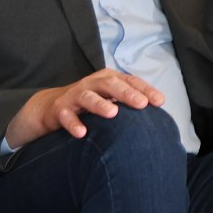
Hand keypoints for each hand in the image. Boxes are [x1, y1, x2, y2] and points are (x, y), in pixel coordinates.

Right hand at [7, 69, 165, 149]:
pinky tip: (82, 133)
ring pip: (87, 97)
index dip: (145, 90)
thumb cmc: (90, 103)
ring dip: (100, 104)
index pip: (129, 81)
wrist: (52, 107)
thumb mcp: (111, 99)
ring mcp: (75, 95)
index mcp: (108, 79)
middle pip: (110, 84)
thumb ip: (131, 103)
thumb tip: (159, 114)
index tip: (160, 102)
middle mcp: (92, 84)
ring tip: (113, 113)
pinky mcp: (59, 109)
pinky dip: (73, 124)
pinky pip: (66, 116)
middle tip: (141, 104)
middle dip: (126, 93)